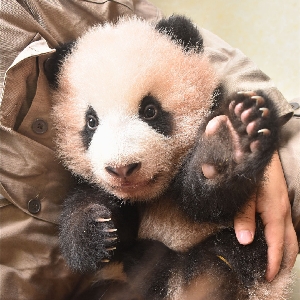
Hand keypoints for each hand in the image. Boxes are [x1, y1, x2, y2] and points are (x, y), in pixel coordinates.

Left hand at [234, 151, 298, 280]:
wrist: (262, 151)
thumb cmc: (253, 172)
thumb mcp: (245, 195)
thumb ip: (244, 217)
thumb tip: (245, 241)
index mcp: (275, 212)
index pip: (278, 245)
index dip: (273, 263)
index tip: (268, 277)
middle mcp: (284, 212)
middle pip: (291, 245)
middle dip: (284, 262)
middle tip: (274, 276)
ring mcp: (285, 207)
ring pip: (292, 236)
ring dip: (286, 252)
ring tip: (275, 264)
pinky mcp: (282, 202)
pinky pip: (288, 227)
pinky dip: (285, 240)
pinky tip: (275, 241)